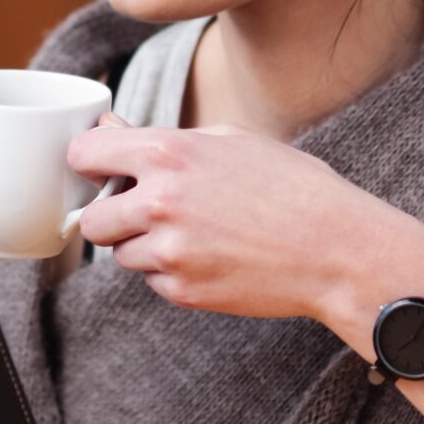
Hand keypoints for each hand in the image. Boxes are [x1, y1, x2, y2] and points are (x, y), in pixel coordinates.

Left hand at [65, 110, 400, 320]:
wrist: (338, 250)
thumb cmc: (294, 188)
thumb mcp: (230, 141)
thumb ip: (160, 138)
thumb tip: (108, 131)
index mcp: (168, 153)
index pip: (84, 155)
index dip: (91, 163)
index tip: (102, 171)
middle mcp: (159, 203)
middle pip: (93, 220)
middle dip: (114, 216)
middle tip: (149, 212)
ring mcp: (169, 253)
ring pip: (122, 255)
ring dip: (145, 247)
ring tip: (197, 234)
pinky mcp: (182, 292)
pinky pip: (154, 282)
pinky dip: (173, 273)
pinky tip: (214, 258)